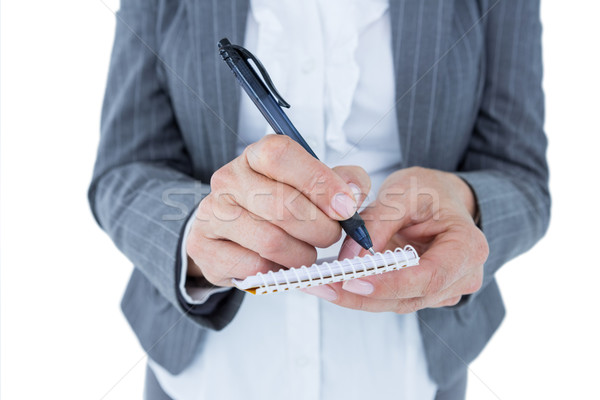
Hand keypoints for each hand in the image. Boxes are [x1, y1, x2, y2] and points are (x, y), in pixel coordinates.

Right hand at [186, 134, 370, 286]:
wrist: (234, 233)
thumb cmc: (281, 205)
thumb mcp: (316, 185)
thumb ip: (343, 182)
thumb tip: (353, 193)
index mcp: (256, 155)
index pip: (281, 155)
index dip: (318, 182)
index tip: (345, 208)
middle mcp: (228, 178)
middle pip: (282, 206)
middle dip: (320, 229)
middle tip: (330, 237)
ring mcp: (211, 213)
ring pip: (270, 241)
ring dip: (302, 255)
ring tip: (306, 253)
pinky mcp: (203, 246)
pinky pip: (253, 266)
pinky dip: (276, 271)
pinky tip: (280, 264)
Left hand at [303, 167, 487, 311]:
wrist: (440, 198)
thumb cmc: (428, 191)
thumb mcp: (403, 193)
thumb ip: (377, 224)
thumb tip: (350, 259)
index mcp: (467, 247)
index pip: (429, 276)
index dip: (390, 284)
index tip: (353, 281)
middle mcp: (462, 276)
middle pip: (410, 297)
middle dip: (363, 295)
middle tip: (322, 285)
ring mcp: (444, 289)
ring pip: (396, 303)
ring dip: (356, 297)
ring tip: (320, 284)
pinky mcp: (424, 293)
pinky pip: (391, 298)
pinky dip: (362, 292)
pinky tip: (334, 283)